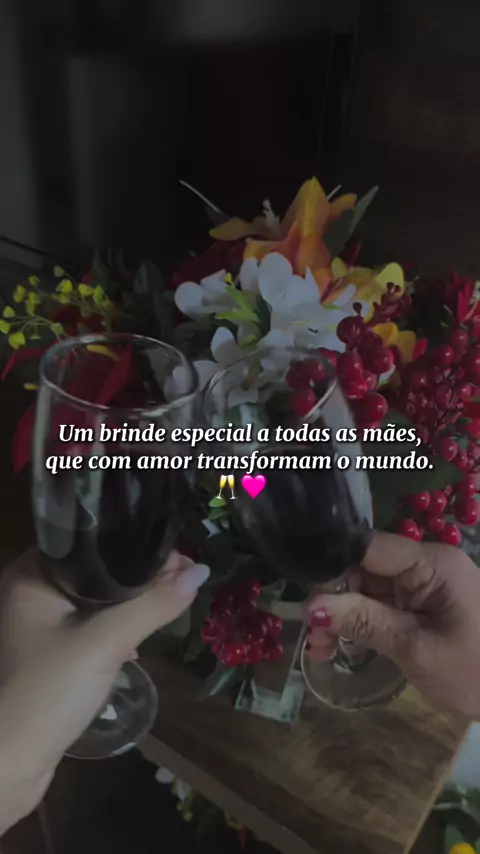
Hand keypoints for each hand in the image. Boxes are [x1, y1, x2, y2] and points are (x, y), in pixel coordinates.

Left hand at [0, 548, 209, 832]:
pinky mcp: (48, 654)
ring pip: (96, 601)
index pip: (92, 543)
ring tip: (170, 605)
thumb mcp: (106, 643)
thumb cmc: (49, 691)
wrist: (10, 763)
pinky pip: (89, 627)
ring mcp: (38, 625)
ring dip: (130, 605)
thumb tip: (201, 572)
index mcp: (32, 575)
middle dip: (140, 577)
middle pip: (97, 571)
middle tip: (185, 581)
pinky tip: (136, 644)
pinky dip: (115, 629)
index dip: (137, 545)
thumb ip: (153, 606)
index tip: (181, 557)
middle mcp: (31, 592)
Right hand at [306, 532, 479, 717]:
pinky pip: (379, 604)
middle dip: (332, 599)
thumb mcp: (416, 650)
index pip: (368, 548)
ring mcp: (423, 585)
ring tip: (319, 649)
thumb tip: (312, 607)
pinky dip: (357, 624)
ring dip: (339, 615)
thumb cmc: (476, 673)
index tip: (305, 602)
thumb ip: (364, 623)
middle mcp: (425, 564)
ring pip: (365, 587)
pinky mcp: (421, 605)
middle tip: (311, 638)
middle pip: (363, 567)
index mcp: (431, 563)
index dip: (332, 568)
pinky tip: (335, 646)